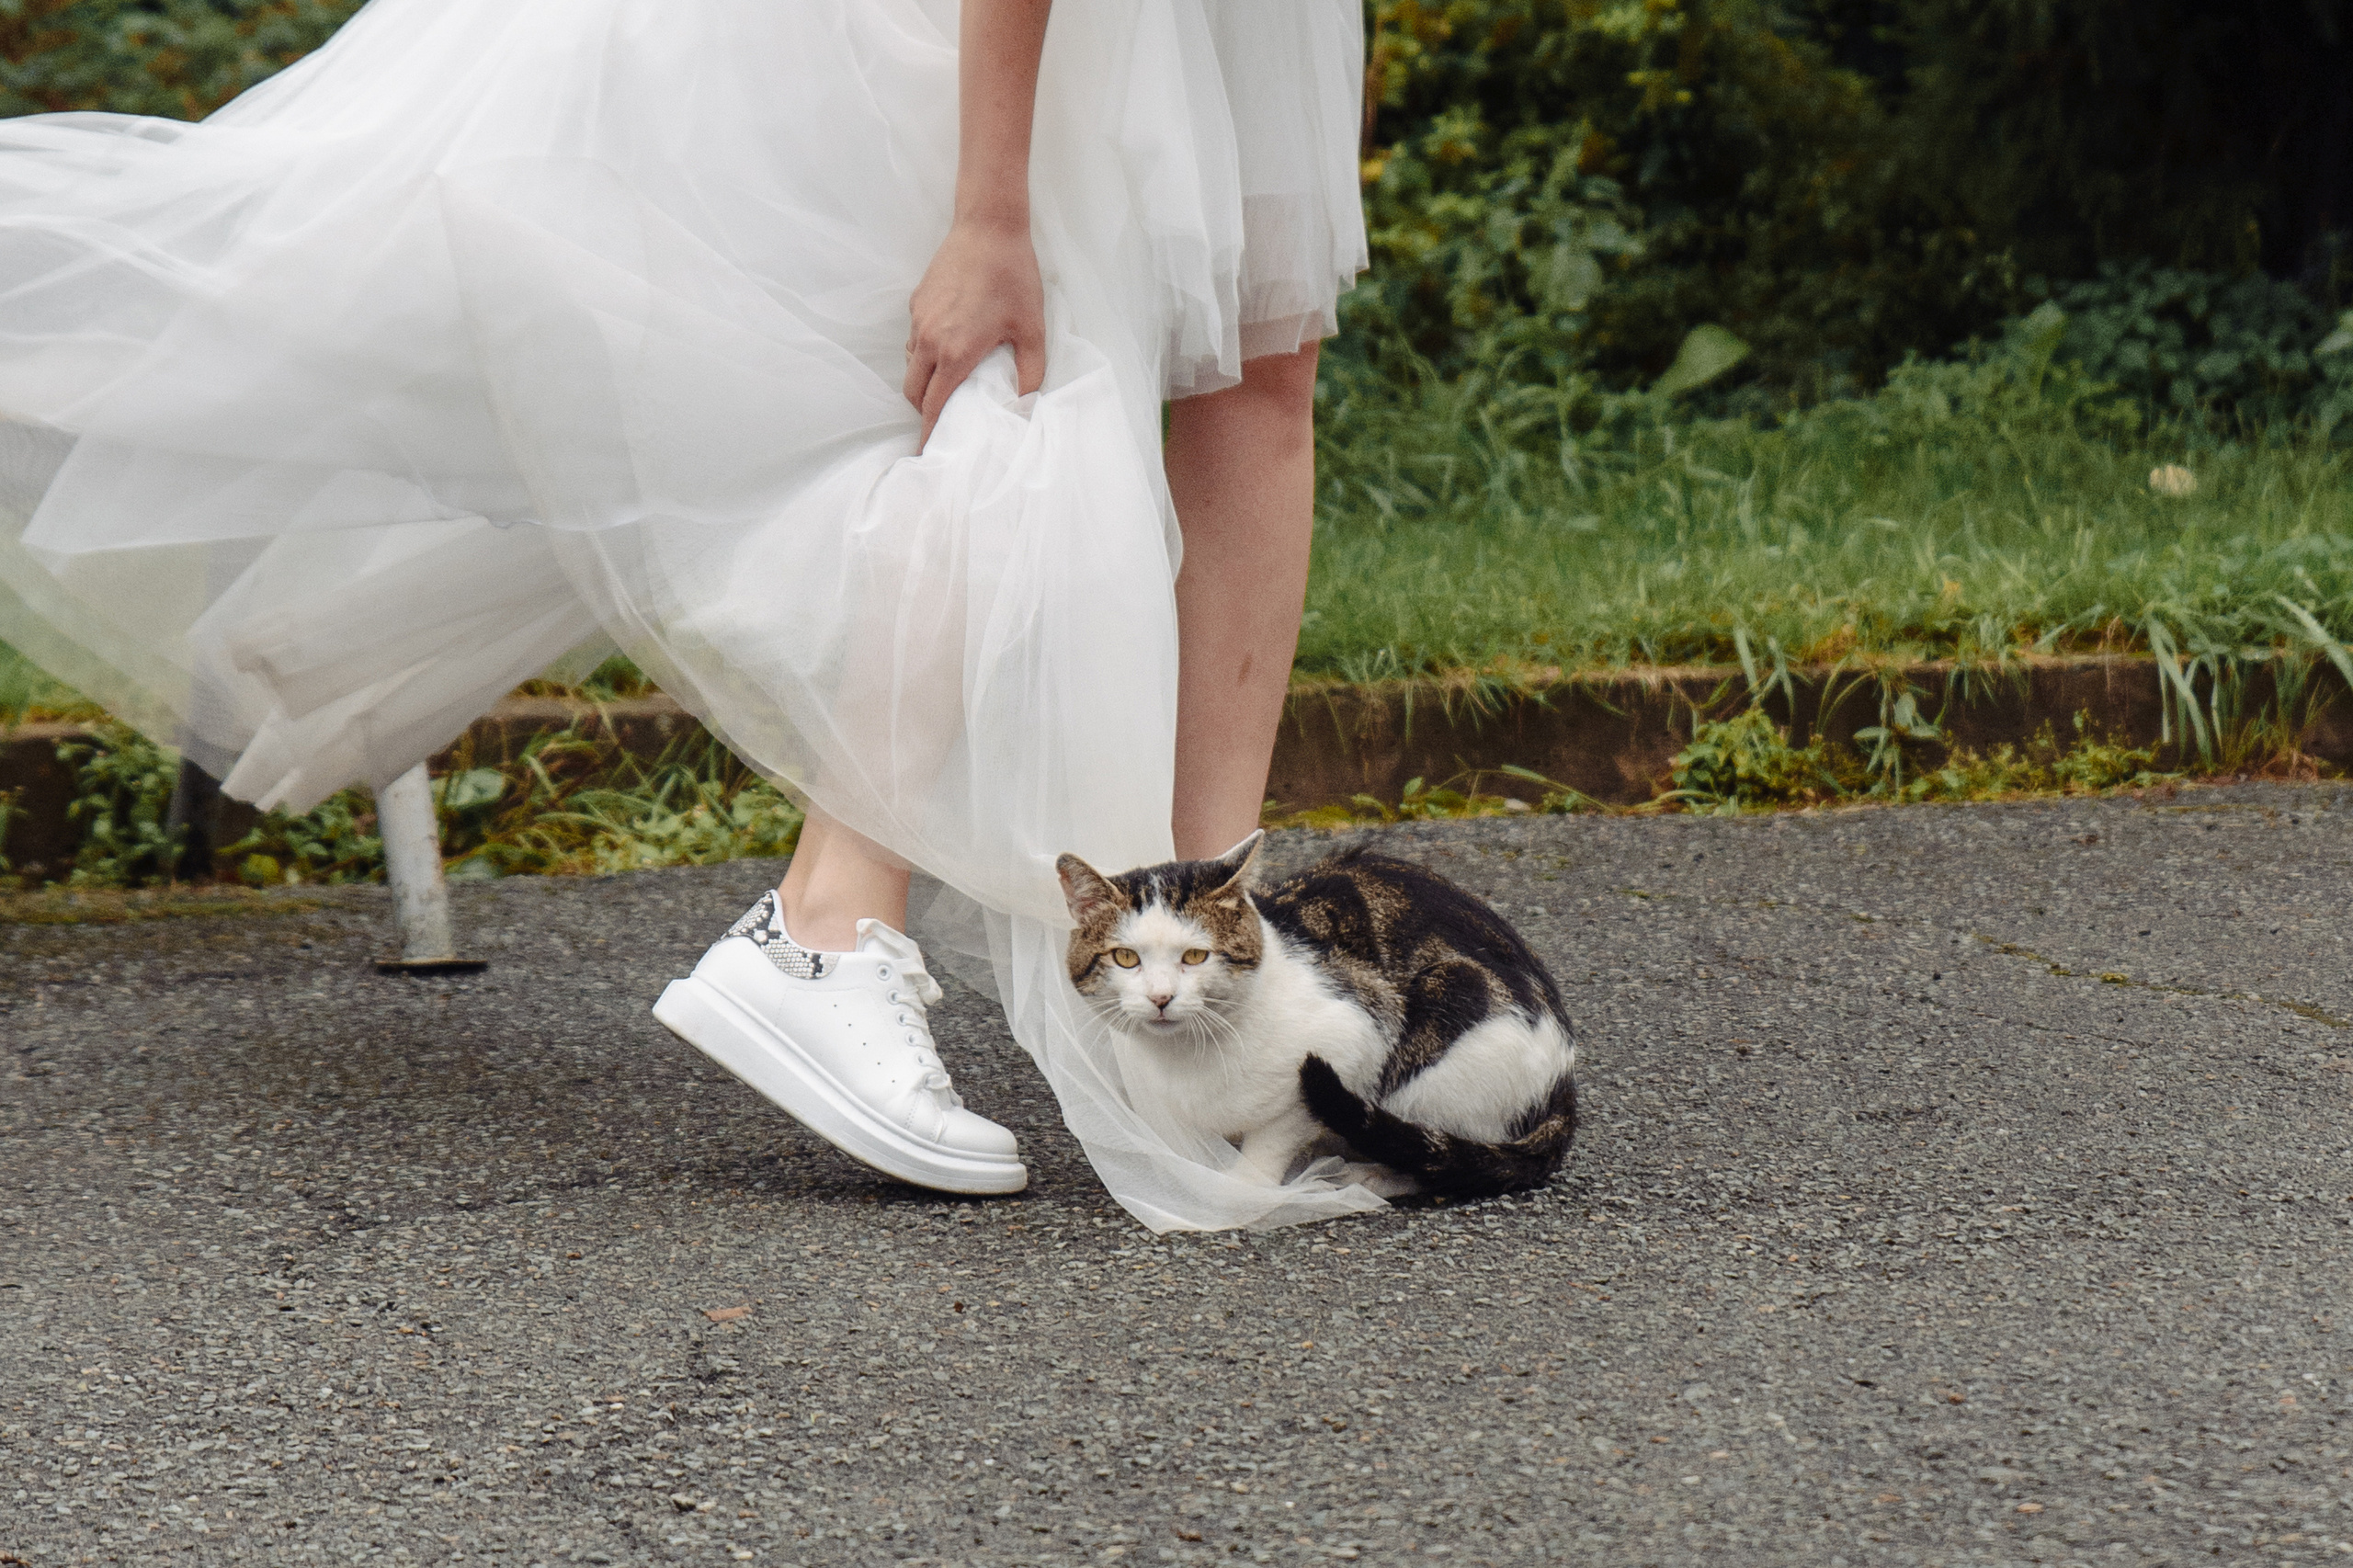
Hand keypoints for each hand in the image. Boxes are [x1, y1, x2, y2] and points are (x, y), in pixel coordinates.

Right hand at [903, 217, 1045, 449]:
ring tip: (948, 383)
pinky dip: (925, 353)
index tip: (926, 454)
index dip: (929, 433)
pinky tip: (949, 345)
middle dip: (924, 411)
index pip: (934, 407)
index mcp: (956, 353)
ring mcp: (919, 320)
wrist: (988, 227)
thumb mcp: (1033, 330)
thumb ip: (1030, 373)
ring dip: (924, 381)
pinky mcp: (916, 302)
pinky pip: (913, 339)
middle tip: (943, 420)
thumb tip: (1024, 404)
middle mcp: (929, 340)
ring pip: (911, 365)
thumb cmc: (1014, 277)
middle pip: (914, 392)